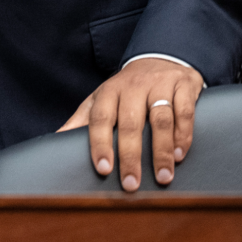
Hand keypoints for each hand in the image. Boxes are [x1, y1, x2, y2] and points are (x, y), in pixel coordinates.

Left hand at [60, 58, 203, 190]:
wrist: (160, 57)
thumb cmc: (126, 88)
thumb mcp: (100, 98)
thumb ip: (81, 120)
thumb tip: (56, 140)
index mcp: (108, 93)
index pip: (100, 119)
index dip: (100, 144)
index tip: (102, 169)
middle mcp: (132, 88)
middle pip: (130, 124)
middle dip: (130, 156)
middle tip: (131, 184)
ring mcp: (159, 86)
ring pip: (160, 120)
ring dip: (161, 151)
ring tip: (163, 177)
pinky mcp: (183, 86)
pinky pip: (184, 112)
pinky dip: (183, 135)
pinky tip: (179, 155)